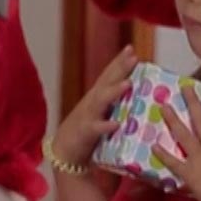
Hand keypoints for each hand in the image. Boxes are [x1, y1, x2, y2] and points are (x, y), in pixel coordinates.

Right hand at [50, 44, 135, 168]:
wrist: (63, 152)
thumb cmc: (86, 133)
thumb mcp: (101, 115)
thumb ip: (115, 106)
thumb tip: (137, 99)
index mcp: (97, 97)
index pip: (108, 75)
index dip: (119, 62)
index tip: (130, 49)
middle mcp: (92, 102)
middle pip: (106, 81)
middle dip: (119, 68)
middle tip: (132, 55)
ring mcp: (88, 116)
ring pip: (101, 101)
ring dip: (114, 91)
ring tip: (128, 83)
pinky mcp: (85, 132)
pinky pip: (97, 128)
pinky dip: (106, 125)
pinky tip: (116, 123)